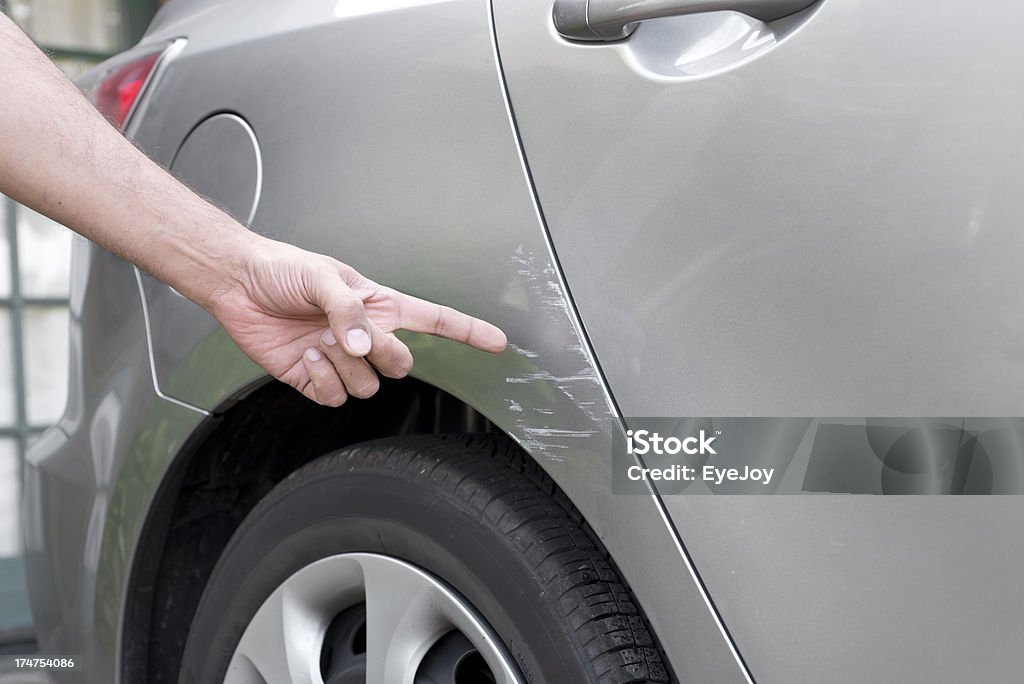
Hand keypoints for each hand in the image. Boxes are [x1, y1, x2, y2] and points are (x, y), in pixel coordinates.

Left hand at [209, 236, 506, 405]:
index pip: (435, 320)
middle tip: (350, 336)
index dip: (469, 331)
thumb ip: (348, 310)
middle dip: (382, 355)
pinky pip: (336, 398)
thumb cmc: (283, 269)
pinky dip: (323, 381)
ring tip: (319, 340)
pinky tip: (306, 357)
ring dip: (345, 367)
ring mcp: (342, 360)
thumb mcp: (323, 277)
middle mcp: (366, 335)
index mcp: (380, 306)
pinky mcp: (314, 380)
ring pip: (369, 387)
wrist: (238, 285)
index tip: (498, 342)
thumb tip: (364, 344)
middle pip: (401, 365)